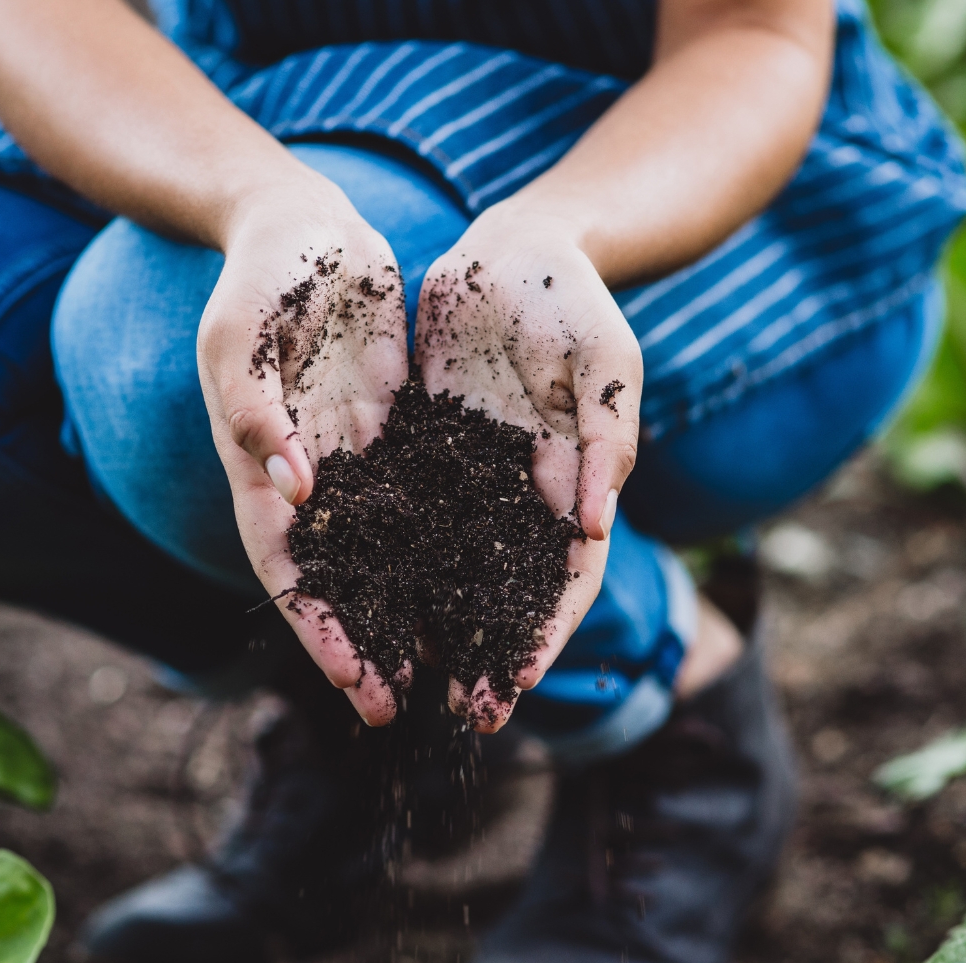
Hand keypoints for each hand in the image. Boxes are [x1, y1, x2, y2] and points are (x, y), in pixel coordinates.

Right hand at [196, 181, 410, 723]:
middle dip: (360, 645)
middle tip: (394, 710)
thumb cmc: (264, 273)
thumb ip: (255, 407)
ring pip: (378, 554)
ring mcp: (347, 458)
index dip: (317, 626)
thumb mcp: (244, 331)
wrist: (304, 224)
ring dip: (403, 612)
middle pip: (332, 579)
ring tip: (442, 669)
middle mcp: (302, 476)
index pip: (286, 565)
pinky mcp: (389, 434)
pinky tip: (476, 586)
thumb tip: (294, 489)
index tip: (352, 681)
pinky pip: (418, 504)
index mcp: (256, 463)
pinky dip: (438, 549)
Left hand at [413, 204, 641, 730]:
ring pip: (450, 564)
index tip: (517, 684)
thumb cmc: (575, 301)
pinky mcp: (428, 447)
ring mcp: (473, 475)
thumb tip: (592, 526)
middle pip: (507, 589)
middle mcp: (524, 493)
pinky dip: (389, 558)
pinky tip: (360, 598)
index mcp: (576, 481)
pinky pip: (405, 514)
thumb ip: (604, 441)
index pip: (566, 576)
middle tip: (461, 711)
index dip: (545, 633)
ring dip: (433, 621)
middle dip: (488, 651)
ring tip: (403, 675)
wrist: (517, 247)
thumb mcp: (605, 364)